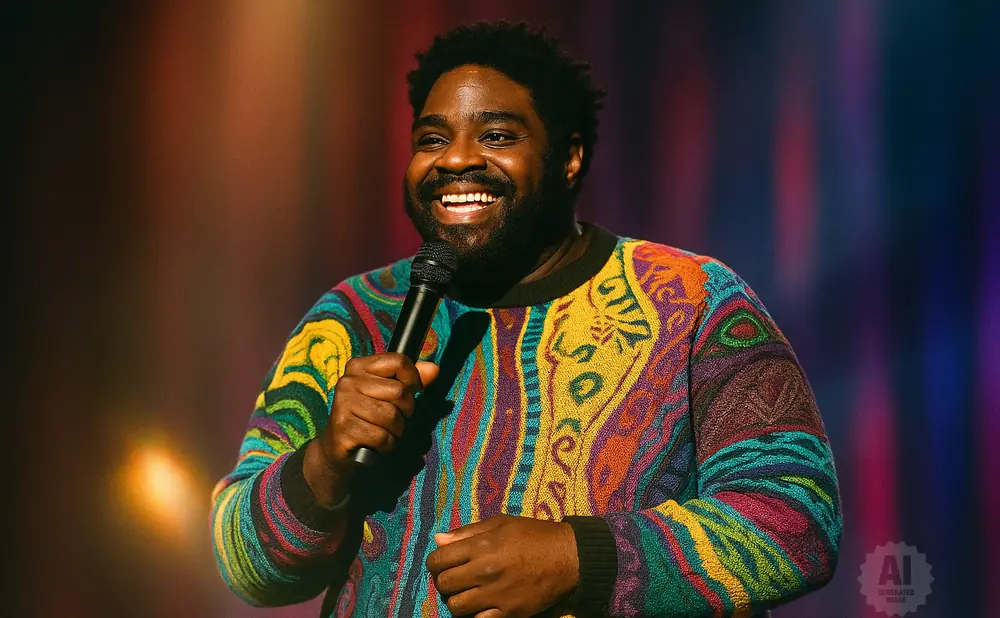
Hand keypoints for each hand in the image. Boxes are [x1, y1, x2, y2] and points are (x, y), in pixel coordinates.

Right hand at [303, 353, 438, 507]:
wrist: (339, 449)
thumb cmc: (369, 417)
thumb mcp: (390, 394)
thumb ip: (412, 380)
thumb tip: (434, 369)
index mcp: (359, 366)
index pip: (398, 361)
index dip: (413, 379)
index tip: (409, 391)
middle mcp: (348, 381)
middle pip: (399, 391)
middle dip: (405, 411)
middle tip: (393, 418)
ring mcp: (343, 404)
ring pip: (392, 416)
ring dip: (396, 430)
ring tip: (384, 431)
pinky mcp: (343, 428)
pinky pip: (382, 436)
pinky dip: (387, 444)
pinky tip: (376, 443)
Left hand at [426, 515, 578, 617]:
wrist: (568, 557)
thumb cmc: (533, 535)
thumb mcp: (500, 523)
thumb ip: (467, 532)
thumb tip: (438, 539)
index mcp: (481, 545)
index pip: (438, 559)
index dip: (435, 563)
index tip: (442, 564)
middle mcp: (485, 570)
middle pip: (444, 584)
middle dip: (445, 581)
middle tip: (456, 578)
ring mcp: (496, 594)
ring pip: (456, 606)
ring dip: (458, 600)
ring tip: (468, 594)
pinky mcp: (509, 612)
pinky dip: (476, 616)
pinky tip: (483, 607)